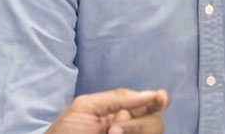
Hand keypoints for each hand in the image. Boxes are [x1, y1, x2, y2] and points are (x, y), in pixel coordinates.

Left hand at [44, 88, 170, 133]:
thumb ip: (117, 97)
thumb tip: (150, 94)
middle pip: (155, 122)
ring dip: (134, 131)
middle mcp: (130, 128)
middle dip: (138, 124)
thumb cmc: (65, 132)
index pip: (150, 103)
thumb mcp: (86, 107)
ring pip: (153, 131)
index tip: (159, 98)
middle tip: (113, 130)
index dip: (160, 100)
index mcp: (121, 112)